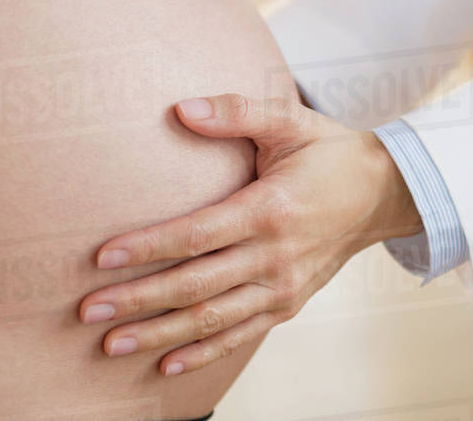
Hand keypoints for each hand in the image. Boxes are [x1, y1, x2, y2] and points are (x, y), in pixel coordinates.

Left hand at [79, 93, 421, 375]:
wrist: (383, 194)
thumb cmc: (329, 152)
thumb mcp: (289, 120)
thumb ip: (236, 112)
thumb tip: (180, 108)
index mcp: (270, 209)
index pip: (197, 235)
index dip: (148, 248)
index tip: (103, 257)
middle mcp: (275, 256)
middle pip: (195, 285)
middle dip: (138, 300)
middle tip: (88, 310)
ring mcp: (283, 286)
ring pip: (212, 319)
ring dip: (159, 334)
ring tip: (111, 343)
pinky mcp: (287, 304)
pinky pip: (240, 336)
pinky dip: (203, 353)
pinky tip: (165, 364)